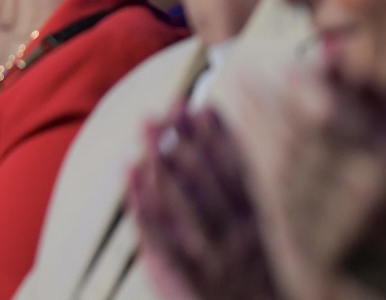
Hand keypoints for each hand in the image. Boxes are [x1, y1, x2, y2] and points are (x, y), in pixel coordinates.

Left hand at [130, 105, 277, 299]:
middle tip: (172, 104)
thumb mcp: (254, 249)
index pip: (238, 175)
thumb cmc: (245, 293)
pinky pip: (155, 233)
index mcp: (256, 230)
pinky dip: (140, 199)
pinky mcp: (181, 277)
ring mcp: (210, 257)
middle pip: (208, 180)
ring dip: (163, 158)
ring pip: (182, 199)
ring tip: (147, 125)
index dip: (221, 140)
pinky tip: (128, 169)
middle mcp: (236, 240)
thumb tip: (219, 157)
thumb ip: (241, 208)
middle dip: (188, 139)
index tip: (206, 108)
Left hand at [238, 56, 385, 299]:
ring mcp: (328, 228)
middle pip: (292, 134)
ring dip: (252, 126)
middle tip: (245, 70)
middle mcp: (355, 199)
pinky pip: (271, 200)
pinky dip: (253, 165)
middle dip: (267, 98)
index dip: (299, 84)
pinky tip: (241, 141)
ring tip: (235, 94)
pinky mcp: (310, 251)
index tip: (283, 64)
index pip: (326, 113)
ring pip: (274, 165)